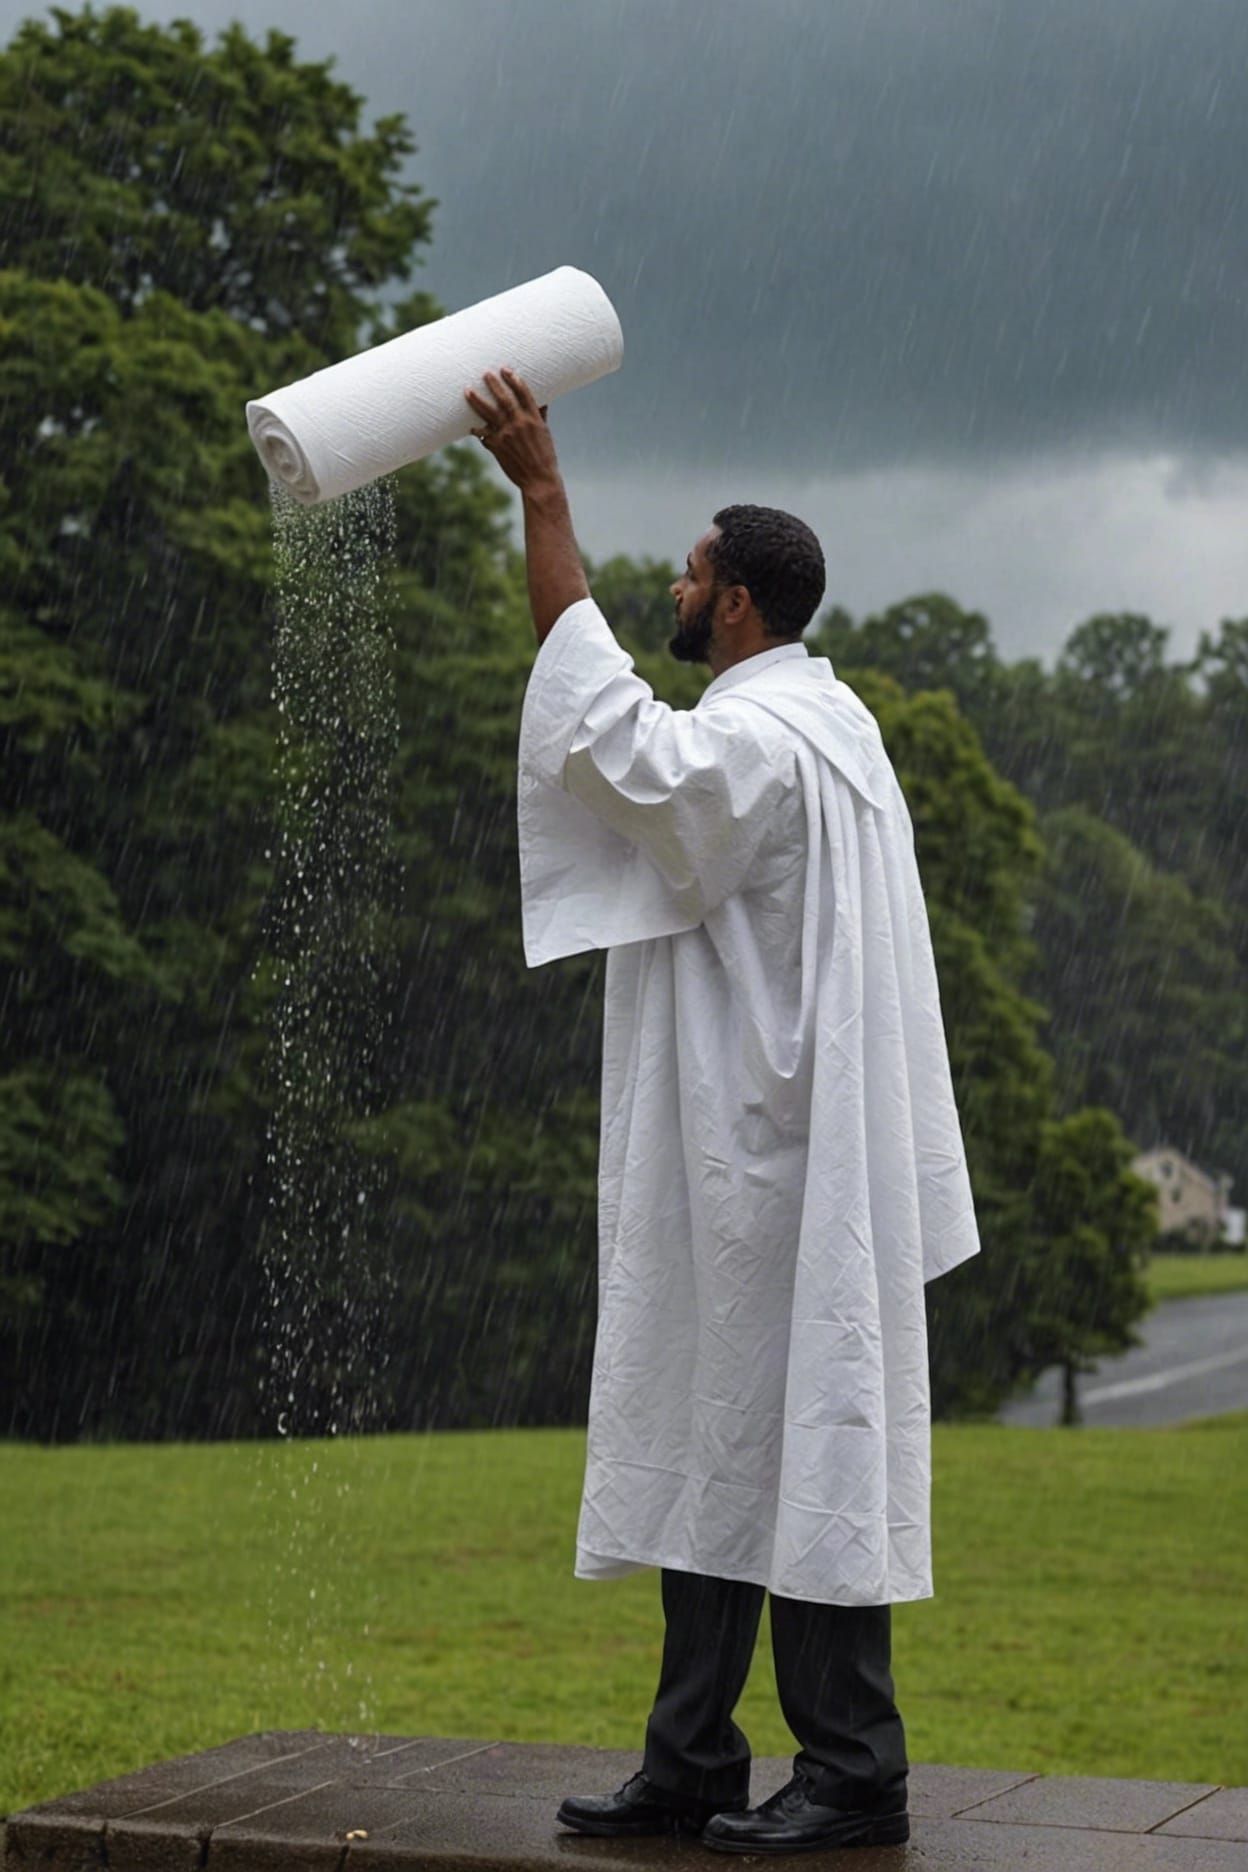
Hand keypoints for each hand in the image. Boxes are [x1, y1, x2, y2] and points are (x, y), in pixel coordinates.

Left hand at [463, 367, 558, 492]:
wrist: (539, 480)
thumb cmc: (545, 457)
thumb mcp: (546, 434)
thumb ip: (541, 416)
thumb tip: (543, 402)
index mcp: (534, 419)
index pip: (523, 393)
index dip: (514, 379)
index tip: (505, 369)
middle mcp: (519, 423)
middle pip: (504, 398)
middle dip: (493, 384)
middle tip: (485, 373)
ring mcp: (507, 434)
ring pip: (488, 413)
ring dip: (476, 400)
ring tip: (467, 390)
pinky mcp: (497, 446)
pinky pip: (482, 434)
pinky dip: (476, 429)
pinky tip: (469, 425)